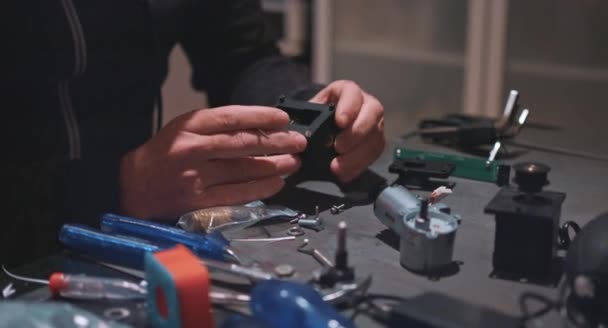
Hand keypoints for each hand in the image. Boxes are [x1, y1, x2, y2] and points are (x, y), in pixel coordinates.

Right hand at [119, 106, 306, 218]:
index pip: (232, 117)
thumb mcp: (185, 130)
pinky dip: (260, 189)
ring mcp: (195, 177)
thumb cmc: (165, 155)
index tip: (284, 119)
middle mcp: (192, 149)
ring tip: (293, 162)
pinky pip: (237, 195)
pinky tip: (276, 184)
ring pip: (243, 169)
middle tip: (299, 142)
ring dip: (274, 166)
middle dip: (277, 142)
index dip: (261, 117)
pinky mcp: (198, 202)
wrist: (134, 187)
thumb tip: (260, 128)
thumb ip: (217, 128)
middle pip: (243, 143)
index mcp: (188, 126)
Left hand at [310, 80, 384, 181]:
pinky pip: (374, 153)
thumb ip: (305, 118)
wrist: (322, 129)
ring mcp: (374, 123)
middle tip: (338, 147)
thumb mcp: (307, 112)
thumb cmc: (314, 117)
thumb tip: (296, 132)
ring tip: (338, 167)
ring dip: (357, 154)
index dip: (348, 107)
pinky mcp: (376, 141)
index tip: (340, 122)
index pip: (352, 92)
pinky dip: (359, 165)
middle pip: (372, 113)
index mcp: (346, 91)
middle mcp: (365, 104)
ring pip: (375, 135)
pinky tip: (345, 173)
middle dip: (356, 132)